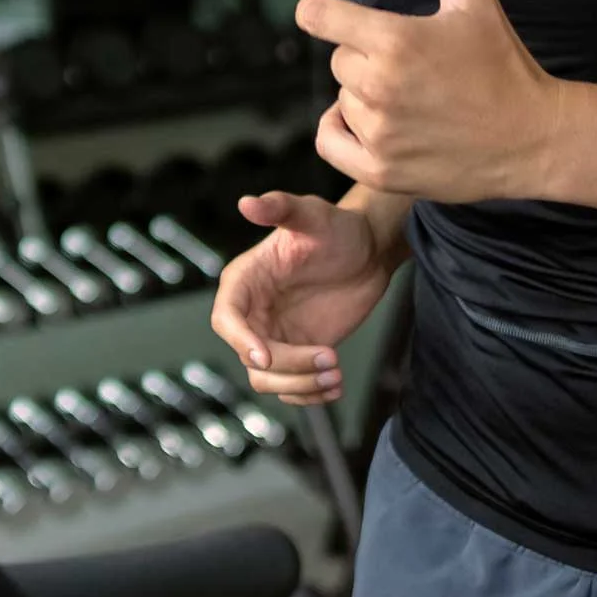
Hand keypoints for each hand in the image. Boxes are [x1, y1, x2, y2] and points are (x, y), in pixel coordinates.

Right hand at [208, 192, 394, 405]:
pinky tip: (336, 385)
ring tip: (335, 373)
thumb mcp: (312, 214)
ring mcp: (276, 336)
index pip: (226, 318)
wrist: (370, 251)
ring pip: (269, 380)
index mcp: (246, 281)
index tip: (265, 355)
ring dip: (300, 385)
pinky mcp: (299, 353)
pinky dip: (311, 394)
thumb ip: (280, 208)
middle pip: (250, 358)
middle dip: (287, 366)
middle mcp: (255, 313)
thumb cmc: (337, 227)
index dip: (240, 340)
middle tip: (329, 357)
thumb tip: (247, 202)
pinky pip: (292, 388)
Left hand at [295, 0, 567, 204]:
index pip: (317, 16)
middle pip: (339, 59)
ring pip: (341, 100)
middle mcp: (380, 87)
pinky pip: (329, 141)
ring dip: (364, 99)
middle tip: (412, 68)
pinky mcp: (379, 169)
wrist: (535, 138)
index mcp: (396, 40)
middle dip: (366, 58)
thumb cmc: (504, 63)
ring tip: (412, 100)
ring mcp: (379, 132)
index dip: (322, 13)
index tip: (334, 18)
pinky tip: (377, 125)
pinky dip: (344, 133)